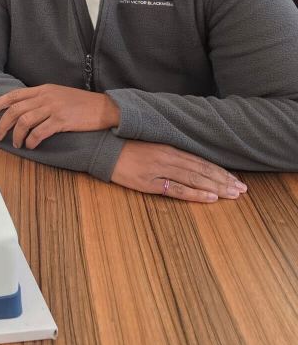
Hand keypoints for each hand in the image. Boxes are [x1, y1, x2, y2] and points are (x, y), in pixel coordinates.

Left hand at [0, 85, 119, 148]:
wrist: (105, 108)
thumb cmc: (81, 104)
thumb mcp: (59, 95)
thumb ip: (42, 99)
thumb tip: (24, 109)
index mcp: (43, 89)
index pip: (14, 95)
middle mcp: (46, 96)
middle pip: (15, 109)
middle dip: (2, 123)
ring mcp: (54, 108)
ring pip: (24, 121)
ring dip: (16, 135)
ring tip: (16, 144)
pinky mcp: (62, 120)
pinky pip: (39, 132)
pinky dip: (31, 140)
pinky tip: (30, 146)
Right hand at [111, 140, 247, 202]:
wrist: (102, 148)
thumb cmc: (125, 147)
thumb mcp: (150, 146)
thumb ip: (169, 153)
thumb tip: (189, 163)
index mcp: (169, 147)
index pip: (201, 161)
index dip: (219, 170)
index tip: (235, 179)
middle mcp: (168, 157)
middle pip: (202, 170)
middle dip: (224, 180)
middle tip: (242, 190)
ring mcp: (159, 170)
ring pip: (194, 179)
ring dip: (216, 187)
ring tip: (233, 194)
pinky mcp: (148, 183)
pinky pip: (177, 190)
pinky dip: (195, 194)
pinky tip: (210, 198)